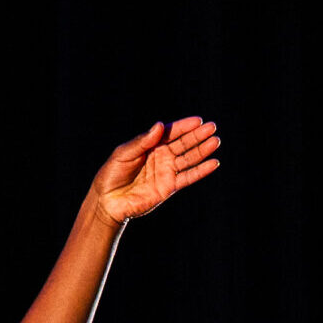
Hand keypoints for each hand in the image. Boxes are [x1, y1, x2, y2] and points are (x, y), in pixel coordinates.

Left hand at [91, 116, 220, 224]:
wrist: (107, 201)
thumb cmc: (112, 174)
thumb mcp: (123, 154)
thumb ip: (142, 141)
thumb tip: (160, 125)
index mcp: (150, 145)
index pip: (171, 133)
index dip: (184, 126)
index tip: (198, 121)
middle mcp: (161, 156)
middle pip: (183, 143)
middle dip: (197, 136)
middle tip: (212, 128)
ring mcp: (166, 171)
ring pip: (188, 159)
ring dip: (202, 150)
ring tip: (215, 141)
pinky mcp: (169, 187)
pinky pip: (188, 177)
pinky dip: (201, 171)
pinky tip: (213, 163)